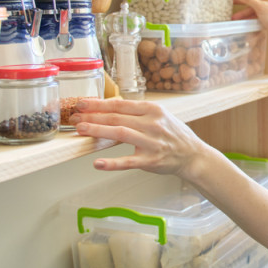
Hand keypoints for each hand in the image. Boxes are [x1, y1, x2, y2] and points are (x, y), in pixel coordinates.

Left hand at [71, 98, 210, 179]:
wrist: (192, 155)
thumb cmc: (173, 134)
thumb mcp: (159, 116)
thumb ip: (136, 112)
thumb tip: (109, 106)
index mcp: (152, 110)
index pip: (120, 104)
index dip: (98, 103)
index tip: (82, 103)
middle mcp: (152, 123)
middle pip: (117, 117)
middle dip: (93, 116)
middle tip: (75, 117)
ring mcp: (151, 142)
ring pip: (120, 133)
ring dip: (98, 131)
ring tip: (81, 130)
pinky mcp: (151, 161)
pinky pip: (128, 162)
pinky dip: (112, 163)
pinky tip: (98, 163)